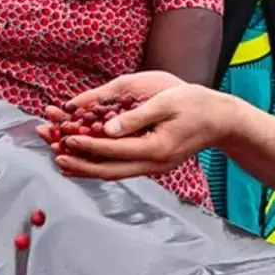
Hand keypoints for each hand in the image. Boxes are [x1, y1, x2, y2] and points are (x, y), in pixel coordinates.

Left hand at [39, 75, 237, 181]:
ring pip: (113, 173)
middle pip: (108, 170)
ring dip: (86, 166)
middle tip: (54, 154)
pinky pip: (121, 168)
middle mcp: (153, 164)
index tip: (65, 138)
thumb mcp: (167, 101)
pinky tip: (86, 160)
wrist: (221, 120)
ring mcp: (154, 167)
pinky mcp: (153, 164)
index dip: (87, 144)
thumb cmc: (196, 104)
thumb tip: (106, 129)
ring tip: (61, 159)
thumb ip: (136, 116)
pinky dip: (100, 164)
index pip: (113, 149)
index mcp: (156, 148)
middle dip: (79, 163)